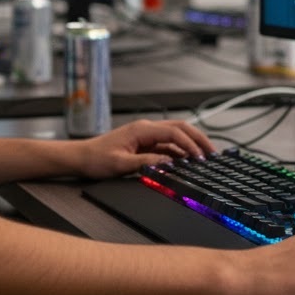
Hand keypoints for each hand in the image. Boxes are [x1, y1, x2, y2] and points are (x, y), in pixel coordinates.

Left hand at [73, 118, 216, 180]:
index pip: (174, 133)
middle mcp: (146, 129)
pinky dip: (180, 152)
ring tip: (205, 157)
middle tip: (213, 152)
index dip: (190, 144)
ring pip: (176, 136)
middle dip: (198, 139)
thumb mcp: (121, 165)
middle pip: (180, 128)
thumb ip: (146, 163)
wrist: (81, 158)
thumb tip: (169, 163)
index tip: (201, 157)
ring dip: (191, 145)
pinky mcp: (144, 144)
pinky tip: (187, 162)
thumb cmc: (96, 159)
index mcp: (142, 129)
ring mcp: (146, 136)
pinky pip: (167, 146)